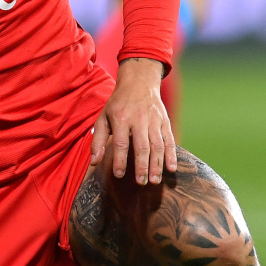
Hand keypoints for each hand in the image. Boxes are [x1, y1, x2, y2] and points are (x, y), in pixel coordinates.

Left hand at [91, 58, 175, 184]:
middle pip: (141, 146)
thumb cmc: (118, 104)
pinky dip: (172, 154)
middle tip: (141, 182)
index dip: (119, 160)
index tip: (118, 175)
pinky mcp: (165, 121)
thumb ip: (98, 140)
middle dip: (141, 165)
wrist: (139, 82)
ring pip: (157, 145)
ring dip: (157, 164)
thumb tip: (94, 162)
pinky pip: (170, 139)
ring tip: (155, 180)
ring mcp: (154, 120)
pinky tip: (171, 168)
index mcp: (121, 118)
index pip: (121, 143)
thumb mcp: (103, 117)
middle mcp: (138, 119)